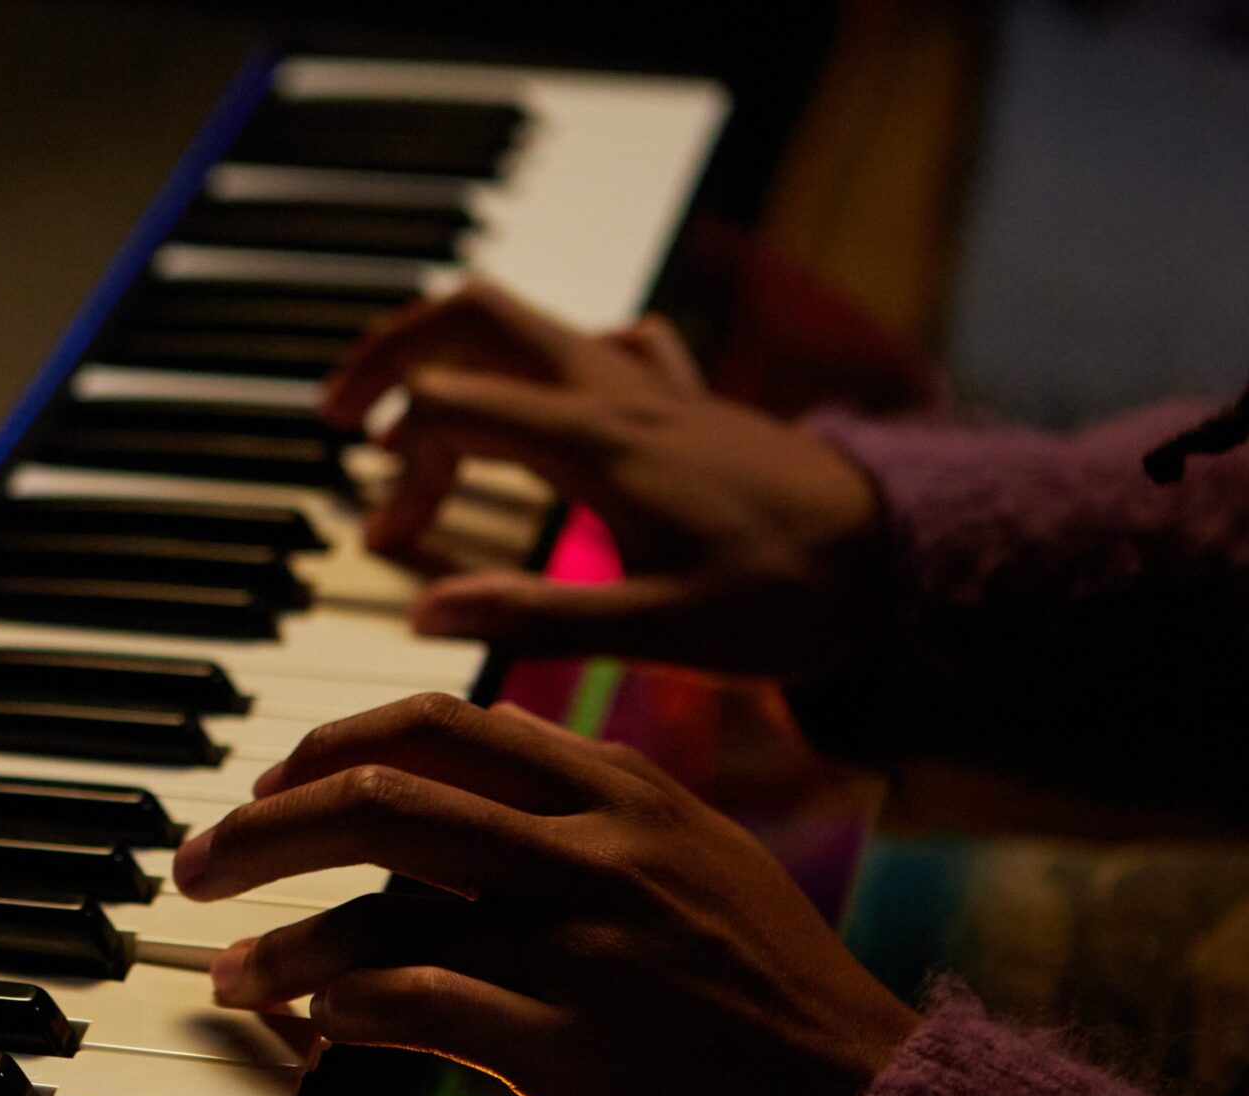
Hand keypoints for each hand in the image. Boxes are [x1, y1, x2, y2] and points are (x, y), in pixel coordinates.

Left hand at [170, 693, 918, 1095]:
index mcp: (622, 791)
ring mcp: (587, 947)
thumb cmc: (777, 1000)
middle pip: (384, 792)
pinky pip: (424, 1007)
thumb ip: (591, 819)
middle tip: (201, 864)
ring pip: (387, 902)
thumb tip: (465, 806)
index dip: (335, 744)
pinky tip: (317, 1028)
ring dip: (283, 935)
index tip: (274, 783)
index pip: (443, 721)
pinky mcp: (578, 1048)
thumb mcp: (700, 862)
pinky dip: (348, 1011)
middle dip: (264, 824)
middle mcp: (597, 850)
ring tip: (227, 971)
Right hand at [322, 280, 890, 679]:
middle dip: (391, 353)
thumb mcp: (661, 629)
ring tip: (410, 426)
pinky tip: (532, 415)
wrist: (907, 564)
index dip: (398, 464)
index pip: (452, 402)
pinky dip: (537, 364)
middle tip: (340, 419)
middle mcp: (617, 391)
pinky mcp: (681, 398)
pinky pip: (593, 342)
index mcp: (599, 443)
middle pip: (472, 312)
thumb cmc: (793, 601)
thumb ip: (536, 617)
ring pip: (525, 318)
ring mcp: (651, 384)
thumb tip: (421, 613)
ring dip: (454, 356)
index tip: (383, 541)